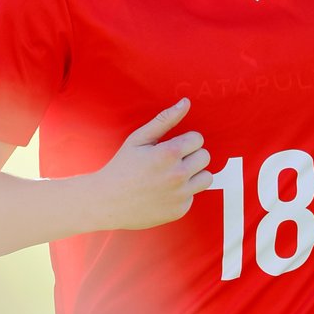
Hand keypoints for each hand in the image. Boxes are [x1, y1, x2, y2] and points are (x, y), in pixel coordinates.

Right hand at [92, 99, 212, 229]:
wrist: (107, 201)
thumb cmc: (122, 166)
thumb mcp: (138, 139)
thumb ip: (165, 120)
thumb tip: (186, 102)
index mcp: (169, 154)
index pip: (198, 139)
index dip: (185, 141)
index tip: (171, 146)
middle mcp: (178, 175)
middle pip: (205, 157)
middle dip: (191, 156)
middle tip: (171, 161)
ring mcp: (180, 195)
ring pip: (207, 178)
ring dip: (194, 174)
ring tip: (173, 175)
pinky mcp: (180, 210)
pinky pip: (194, 196)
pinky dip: (183, 193)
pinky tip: (165, 192)